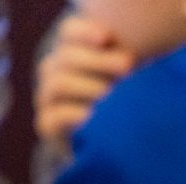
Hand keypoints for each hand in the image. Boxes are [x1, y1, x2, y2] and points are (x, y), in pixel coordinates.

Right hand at [34, 16, 134, 148]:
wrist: (98, 150)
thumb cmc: (116, 111)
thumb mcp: (122, 85)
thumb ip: (124, 68)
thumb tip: (140, 60)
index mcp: (70, 54)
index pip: (69, 33)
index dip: (85, 32)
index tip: (107, 37)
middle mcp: (53, 72)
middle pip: (66, 57)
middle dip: (99, 60)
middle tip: (128, 66)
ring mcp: (46, 98)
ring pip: (58, 83)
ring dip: (88, 87)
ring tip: (112, 95)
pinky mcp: (46, 124)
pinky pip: (54, 116)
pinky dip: (74, 115)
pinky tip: (93, 117)